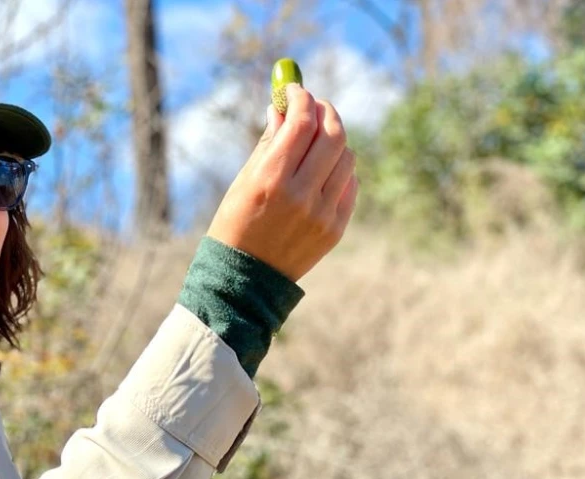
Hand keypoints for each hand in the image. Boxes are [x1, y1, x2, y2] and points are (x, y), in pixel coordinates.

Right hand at [206, 84, 357, 281]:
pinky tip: (322, 172)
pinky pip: (350, 184)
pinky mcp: (335, 229)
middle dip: (325, 112)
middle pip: (333, 135)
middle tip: (315, 106)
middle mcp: (301, 195)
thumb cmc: (235, 225)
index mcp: (271, 179)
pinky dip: (339, 170)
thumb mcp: (242, 182)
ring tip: (316, 142)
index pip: (301, 122)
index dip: (301, 97)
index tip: (295, 90)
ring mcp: (322, 214)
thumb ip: (267, 144)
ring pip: (346, 157)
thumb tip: (282, 109)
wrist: (244, 282)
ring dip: (334, 140)